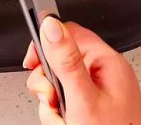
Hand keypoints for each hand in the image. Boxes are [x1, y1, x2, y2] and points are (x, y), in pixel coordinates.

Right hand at [24, 19, 140, 124]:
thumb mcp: (83, 99)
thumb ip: (66, 61)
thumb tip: (51, 25)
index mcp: (107, 62)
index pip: (69, 33)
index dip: (47, 44)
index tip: (33, 62)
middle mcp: (104, 74)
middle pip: (59, 61)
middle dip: (48, 85)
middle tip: (54, 102)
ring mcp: (99, 92)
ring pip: (58, 85)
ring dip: (53, 106)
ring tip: (66, 121)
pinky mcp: (93, 108)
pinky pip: (65, 103)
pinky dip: (60, 116)